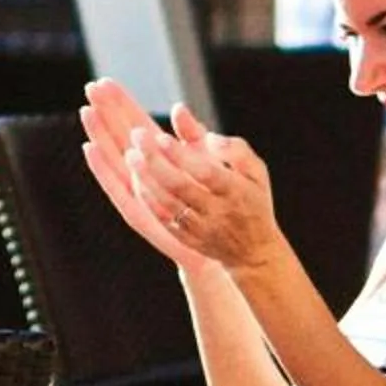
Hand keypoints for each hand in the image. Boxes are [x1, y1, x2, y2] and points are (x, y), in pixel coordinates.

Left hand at [101, 87, 283, 269]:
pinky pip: (162, 219)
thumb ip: (235, 149)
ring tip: (130, 154)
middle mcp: (217, 211)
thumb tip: (209, 135)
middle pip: (180, 186)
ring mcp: (200, 228)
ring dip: (145, 178)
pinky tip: (136, 179)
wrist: (253, 250)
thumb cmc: (253, 200)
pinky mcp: (187, 239)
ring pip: (166, 203)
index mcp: (236, 191)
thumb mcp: (256, 172)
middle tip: (136, 135)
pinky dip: (147, 199)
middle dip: (155, 160)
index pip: (205, 172)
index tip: (160, 136)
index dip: (182, 155)